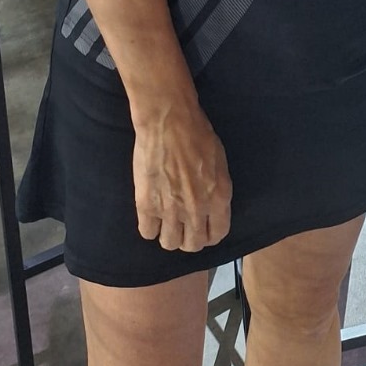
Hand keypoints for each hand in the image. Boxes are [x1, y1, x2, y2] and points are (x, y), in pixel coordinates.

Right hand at [132, 99, 231, 252]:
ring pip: (170, 243)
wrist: (168, 121)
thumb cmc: (198, 133)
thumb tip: (211, 207)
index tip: (202, 230)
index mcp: (219, 197)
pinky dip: (149, 227)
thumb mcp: (219, 163)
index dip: (209, 235)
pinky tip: (151, 214)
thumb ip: (216, 189)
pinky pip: (147, 233)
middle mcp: (196, 209)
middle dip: (188, 238)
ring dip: (168, 235)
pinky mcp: (147, 205)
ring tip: (166, 221)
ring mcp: (170, 209)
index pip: (217, 235)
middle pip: (193, 245)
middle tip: (182, 226)